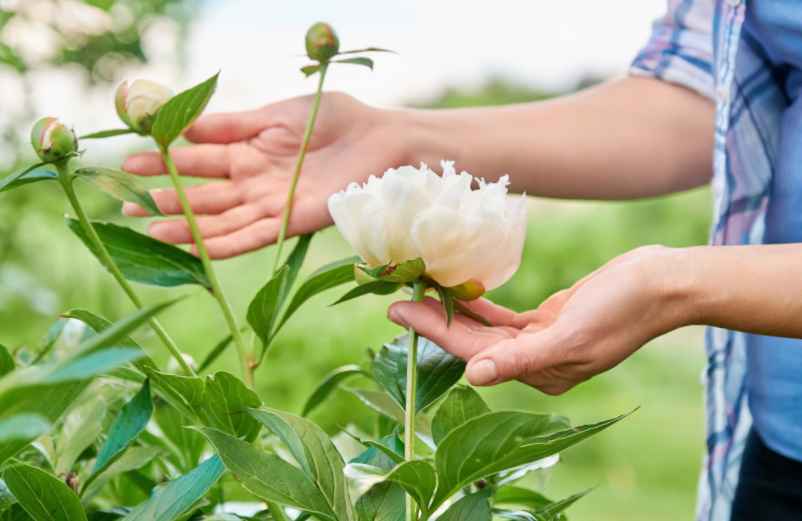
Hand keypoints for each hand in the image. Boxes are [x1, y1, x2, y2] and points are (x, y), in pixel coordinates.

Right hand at [122, 93, 404, 257]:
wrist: (378, 138)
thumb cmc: (332, 119)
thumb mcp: (275, 116)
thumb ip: (232, 125)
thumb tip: (183, 126)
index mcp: (248, 153)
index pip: (196, 161)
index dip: (164, 162)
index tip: (129, 162)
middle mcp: (254, 183)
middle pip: (202, 196)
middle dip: (164, 199)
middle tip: (125, 203)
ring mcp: (270, 205)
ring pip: (220, 221)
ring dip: (186, 226)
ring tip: (148, 228)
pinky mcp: (291, 222)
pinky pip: (252, 237)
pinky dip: (223, 243)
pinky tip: (196, 247)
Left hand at [388, 246, 691, 394]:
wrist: (662, 283)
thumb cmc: (622, 310)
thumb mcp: (571, 336)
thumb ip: (521, 358)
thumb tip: (473, 376)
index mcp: (540, 373)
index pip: (474, 353)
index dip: (434, 332)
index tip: (398, 311)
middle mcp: (536, 362)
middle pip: (474, 342)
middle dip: (435, 321)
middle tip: (395, 300)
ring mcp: (543, 341)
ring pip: (486, 330)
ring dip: (454, 312)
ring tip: (420, 292)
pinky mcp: (550, 320)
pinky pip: (505, 317)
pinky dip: (481, 305)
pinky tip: (460, 291)